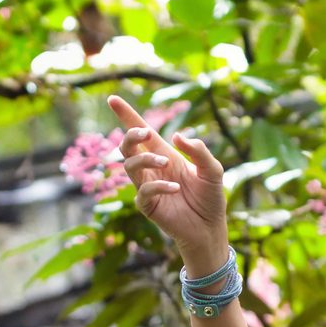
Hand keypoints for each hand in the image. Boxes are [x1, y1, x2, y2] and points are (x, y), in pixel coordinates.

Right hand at [106, 94, 228, 270]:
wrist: (211, 228)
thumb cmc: (210, 197)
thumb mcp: (213, 170)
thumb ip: (199, 151)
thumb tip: (176, 136)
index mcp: (165, 154)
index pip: (142, 131)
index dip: (126, 115)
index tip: (112, 98)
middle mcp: (152, 168)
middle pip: (128, 145)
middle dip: (131, 135)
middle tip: (146, 133)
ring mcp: (147, 186)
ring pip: (130, 165)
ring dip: (145, 159)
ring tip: (166, 162)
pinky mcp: (148, 206)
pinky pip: (143, 191)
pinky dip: (157, 186)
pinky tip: (175, 188)